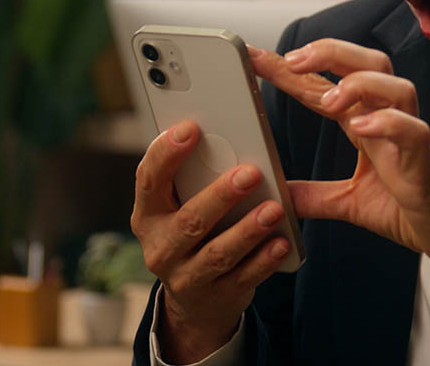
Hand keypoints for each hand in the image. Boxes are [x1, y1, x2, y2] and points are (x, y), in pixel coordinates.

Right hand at [130, 120, 292, 361]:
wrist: (195, 301)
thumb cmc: (193, 232)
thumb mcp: (180, 207)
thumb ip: (194, 177)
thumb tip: (228, 135)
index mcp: (148, 215)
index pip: (149, 181)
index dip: (166, 154)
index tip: (190, 128)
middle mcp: (161, 248)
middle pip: (190, 221)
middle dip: (221, 196)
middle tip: (251, 173)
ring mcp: (186, 277)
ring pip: (218, 253)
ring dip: (247, 230)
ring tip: (274, 209)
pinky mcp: (217, 297)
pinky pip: (243, 278)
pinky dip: (264, 260)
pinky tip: (281, 243)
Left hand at [249, 41, 429, 297]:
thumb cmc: (410, 209)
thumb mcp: (348, 204)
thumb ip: (313, 195)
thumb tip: (272, 193)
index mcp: (368, 125)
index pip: (328, 84)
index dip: (293, 69)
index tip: (255, 57)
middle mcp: (389, 122)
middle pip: (370, 63)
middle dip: (331, 52)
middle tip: (291, 60)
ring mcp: (409, 139)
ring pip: (397, 87)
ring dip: (360, 84)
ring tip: (328, 100)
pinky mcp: (424, 166)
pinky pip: (412, 132)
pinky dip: (387, 123)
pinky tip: (361, 127)